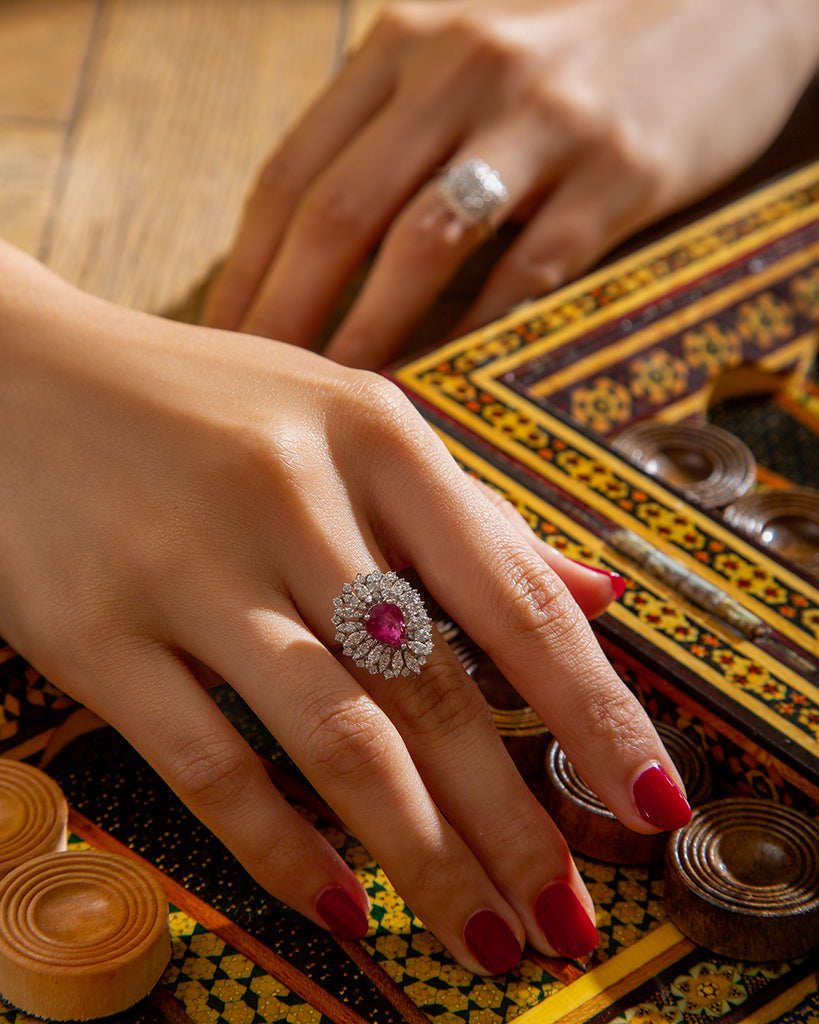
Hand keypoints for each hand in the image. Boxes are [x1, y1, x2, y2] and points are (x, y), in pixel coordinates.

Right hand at [0, 243, 689, 970]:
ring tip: (482, 936)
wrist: (23, 372)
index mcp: (377, 436)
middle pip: (435, 688)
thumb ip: (471, 515)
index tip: (654, 804)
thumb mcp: (348, 424)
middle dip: (516, 820)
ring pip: (337, 736)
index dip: (595, 712)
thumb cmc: (206, 404)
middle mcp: (296, 495)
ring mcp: (193, 565)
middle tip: (568, 918)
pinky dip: (279, 848)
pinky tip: (339, 907)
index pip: (516, 598)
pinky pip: (207, 762)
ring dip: (422, 854)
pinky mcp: (98, 628)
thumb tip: (595, 595)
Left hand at [203, 0, 818, 367]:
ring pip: (425, 244)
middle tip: (258, 388)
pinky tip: (450, 378)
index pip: (295, 172)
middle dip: (286, 312)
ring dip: (371, 332)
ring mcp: (541, 122)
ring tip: (338, 396)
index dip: (249, 265)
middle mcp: (461, 73)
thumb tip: (318, 252)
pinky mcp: (618, 171)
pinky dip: (481, 332)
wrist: (723, 1)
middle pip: (340, 212)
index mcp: (405, 48)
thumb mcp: (463, 57)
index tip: (221, 338)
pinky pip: (531, 269)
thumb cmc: (571, 45)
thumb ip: (392, 134)